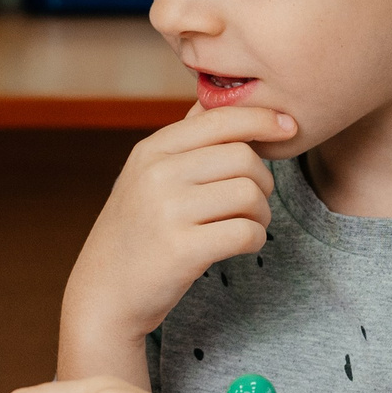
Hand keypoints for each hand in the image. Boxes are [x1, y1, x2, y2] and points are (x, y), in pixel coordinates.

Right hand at [61, 105, 293, 362]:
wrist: (104, 292)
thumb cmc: (136, 231)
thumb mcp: (145, 175)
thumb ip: (183, 140)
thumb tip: (219, 100)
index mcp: (152, 150)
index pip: (220, 119)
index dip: (261, 118)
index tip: (287, 126)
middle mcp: (157, 174)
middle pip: (244, 157)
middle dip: (262, 180)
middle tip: (253, 201)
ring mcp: (167, 211)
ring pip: (249, 194)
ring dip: (261, 212)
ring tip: (246, 224)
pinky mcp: (182, 250)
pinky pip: (247, 232)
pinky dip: (255, 239)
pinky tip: (241, 244)